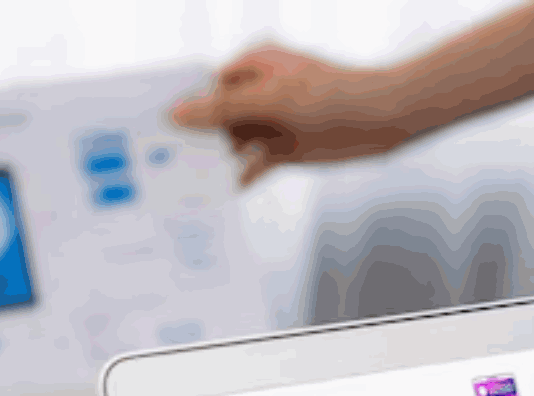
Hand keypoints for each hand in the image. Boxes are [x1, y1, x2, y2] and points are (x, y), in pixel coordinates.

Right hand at [172, 47, 416, 184]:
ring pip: (232, 144)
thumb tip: (180, 113)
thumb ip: (223, 109)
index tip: (152, 127)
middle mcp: (257, 93)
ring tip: (183, 182)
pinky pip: (252, 165)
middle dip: (194, 138)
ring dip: (213, 161)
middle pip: (215, 118)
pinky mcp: (283, 149)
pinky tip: (219, 192)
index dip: (181, 106)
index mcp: (251, 66)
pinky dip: (238, 176)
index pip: (205, 86)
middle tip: (159, 162)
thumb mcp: (270, 99)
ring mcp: (270, 122)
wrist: (381, 119)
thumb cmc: (331, 94)